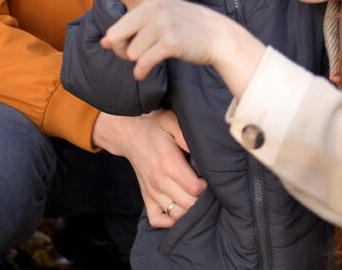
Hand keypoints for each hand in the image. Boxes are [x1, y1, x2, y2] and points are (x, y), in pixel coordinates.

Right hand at [92, 110, 204, 228]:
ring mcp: (151, 192)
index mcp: (168, 163)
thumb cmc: (155, 126)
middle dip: (203, 199)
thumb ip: (186, 135)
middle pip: (188, 205)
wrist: (129, 133)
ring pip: (176, 215)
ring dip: (190, 210)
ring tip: (198, 197)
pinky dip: (171, 220)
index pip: (195, 189)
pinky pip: (157, 220)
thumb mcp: (171, 121)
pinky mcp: (145, 198)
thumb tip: (201, 151)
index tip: (212, 176)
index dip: (208, 186)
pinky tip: (181, 207)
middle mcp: (159, 181)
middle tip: (210, 188)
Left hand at [98, 0, 215, 78]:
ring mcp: (163, 25)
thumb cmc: (184, 26)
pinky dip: (141, 72)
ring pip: (130, 52)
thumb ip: (131, 25)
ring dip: (135, 60)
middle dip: (119, 49)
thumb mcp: (160, 15)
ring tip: (149, 55)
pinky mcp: (170, 43)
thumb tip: (104, 42)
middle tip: (130, 52)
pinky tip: (143, 73)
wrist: (217, 36)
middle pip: (115, 35)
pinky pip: (143, 63)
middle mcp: (155, 8)